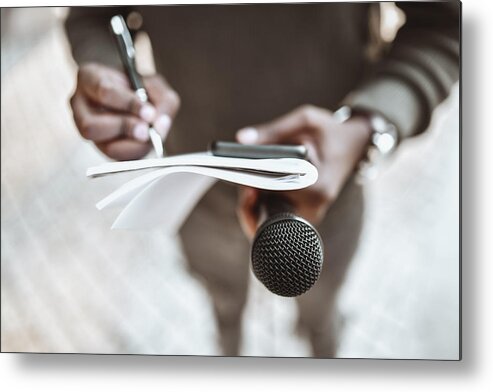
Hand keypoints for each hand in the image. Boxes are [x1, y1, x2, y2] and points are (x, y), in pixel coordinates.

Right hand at [70, 63, 179, 159]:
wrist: (132, 94)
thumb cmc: (140, 86)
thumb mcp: (155, 85)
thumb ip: (162, 101)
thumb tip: (159, 125)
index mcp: (89, 77)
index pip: (103, 91)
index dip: (128, 104)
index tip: (150, 113)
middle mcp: (79, 104)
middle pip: (91, 125)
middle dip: (124, 129)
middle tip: (146, 130)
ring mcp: (85, 129)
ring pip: (101, 146)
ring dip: (130, 145)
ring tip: (147, 136)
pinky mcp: (99, 147)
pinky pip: (114, 159)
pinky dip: (134, 153)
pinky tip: (145, 144)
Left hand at [236, 105, 371, 238]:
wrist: (355, 145)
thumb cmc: (330, 131)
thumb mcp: (306, 120)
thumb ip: (273, 130)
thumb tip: (240, 140)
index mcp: (317, 185)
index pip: (276, 193)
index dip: (253, 188)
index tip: (239, 181)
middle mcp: (315, 205)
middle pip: (270, 213)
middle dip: (250, 200)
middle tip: (239, 183)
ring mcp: (310, 214)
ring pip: (270, 219)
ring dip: (253, 205)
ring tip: (246, 185)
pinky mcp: (305, 215)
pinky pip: (277, 216)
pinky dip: (262, 206)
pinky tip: (254, 190)